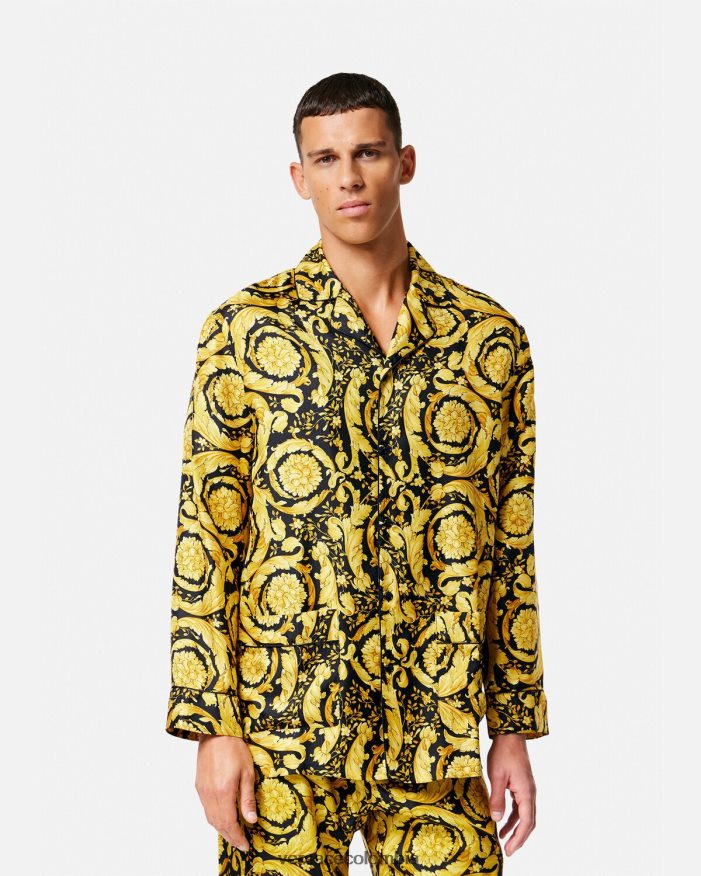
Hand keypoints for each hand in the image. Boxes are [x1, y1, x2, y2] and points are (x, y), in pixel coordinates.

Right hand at [194, 735, 257, 851]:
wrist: (215, 732)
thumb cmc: (235, 748)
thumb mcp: (247, 773)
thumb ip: (247, 798)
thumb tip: (251, 820)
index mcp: (224, 792)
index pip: (229, 823)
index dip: (237, 837)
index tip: (245, 845)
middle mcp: (210, 795)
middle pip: (218, 824)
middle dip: (230, 836)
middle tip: (241, 843)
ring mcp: (202, 791)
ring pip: (210, 818)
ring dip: (222, 828)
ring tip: (234, 834)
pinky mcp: (199, 786)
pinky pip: (206, 809)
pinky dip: (215, 818)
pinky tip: (223, 817)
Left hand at [486, 733, 536, 856]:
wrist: (510, 735)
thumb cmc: (503, 753)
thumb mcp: (496, 776)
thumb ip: (497, 799)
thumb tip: (496, 820)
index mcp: (526, 792)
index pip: (526, 822)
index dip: (519, 838)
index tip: (510, 850)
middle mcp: (530, 793)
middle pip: (529, 821)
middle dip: (519, 837)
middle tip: (509, 850)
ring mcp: (526, 789)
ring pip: (525, 814)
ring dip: (515, 827)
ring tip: (503, 839)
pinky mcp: (521, 785)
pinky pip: (520, 806)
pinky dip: (513, 816)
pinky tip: (502, 821)